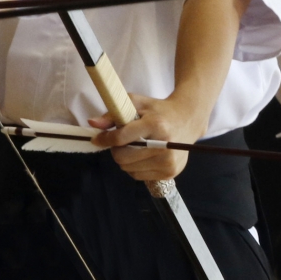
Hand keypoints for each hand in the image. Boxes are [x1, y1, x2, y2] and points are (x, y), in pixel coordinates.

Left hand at [88, 92, 213, 183]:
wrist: (187, 121)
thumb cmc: (159, 111)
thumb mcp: (137, 103)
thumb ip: (113, 114)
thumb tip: (93, 124)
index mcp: (156, 125)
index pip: (121, 138)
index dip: (105, 139)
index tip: (98, 139)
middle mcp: (164, 146)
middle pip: (123, 158)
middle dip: (117, 150)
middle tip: (122, 142)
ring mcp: (168, 162)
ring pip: (128, 169)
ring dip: (126, 160)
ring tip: (136, 147)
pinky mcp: (170, 173)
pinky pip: (139, 176)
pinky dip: (136, 167)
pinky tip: (144, 156)